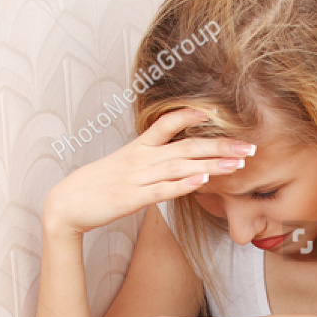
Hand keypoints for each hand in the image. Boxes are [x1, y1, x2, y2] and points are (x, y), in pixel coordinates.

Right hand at [42, 107, 255, 236]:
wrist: (67, 203)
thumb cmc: (97, 187)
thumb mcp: (123, 167)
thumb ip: (148, 162)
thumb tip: (170, 163)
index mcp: (139, 148)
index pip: (168, 123)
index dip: (193, 114)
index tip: (220, 113)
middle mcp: (141, 158)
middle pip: (187, 146)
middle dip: (221, 145)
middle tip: (250, 146)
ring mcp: (138, 177)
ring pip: (180, 166)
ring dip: (211, 164)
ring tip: (237, 164)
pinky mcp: (133, 198)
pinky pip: (162, 190)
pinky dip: (183, 185)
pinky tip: (203, 182)